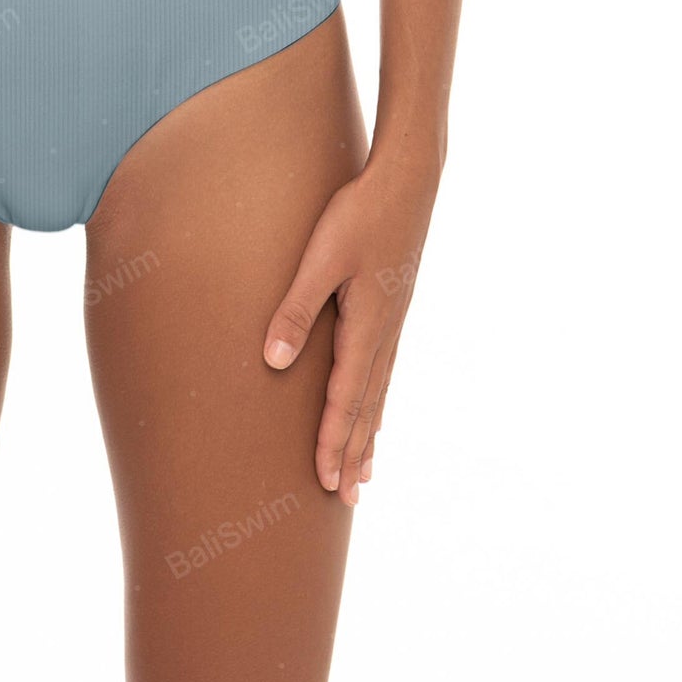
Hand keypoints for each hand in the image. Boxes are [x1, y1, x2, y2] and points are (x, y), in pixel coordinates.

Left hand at [263, 159, 432, 505]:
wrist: (409, 181)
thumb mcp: (320, 259)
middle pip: (366, 408)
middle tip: (345, 499)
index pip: (344, 400)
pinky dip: (376, 402)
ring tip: (363, 474)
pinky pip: (383, 371)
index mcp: (366, 327)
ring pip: (377, 393)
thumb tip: (272, 363)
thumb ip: (295, 309)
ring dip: (367, 435)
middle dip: (353, 453)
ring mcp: (393, 323)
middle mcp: (384, 334)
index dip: (332, 442)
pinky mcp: (393, 309)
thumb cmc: (359, 214)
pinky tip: (376, 412)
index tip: (324, 481)